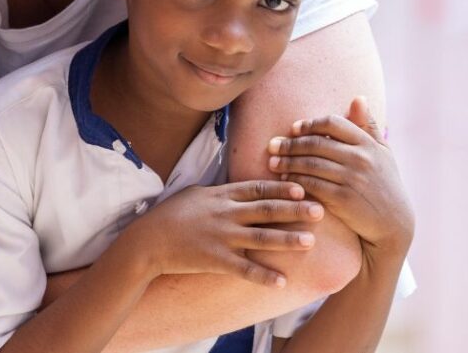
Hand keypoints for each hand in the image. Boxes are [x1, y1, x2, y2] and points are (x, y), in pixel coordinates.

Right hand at [128, 180, 324, 287]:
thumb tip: (243, 186)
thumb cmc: (171, 214)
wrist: (148, 241)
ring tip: (310, 241)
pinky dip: (263, 276)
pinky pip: (244, 269)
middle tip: (320, 210)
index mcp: (221, 195)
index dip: (281, 187)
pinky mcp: (215, 259)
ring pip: (260, 238)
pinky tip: (281, 281)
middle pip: (265, 210)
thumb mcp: (196, 193)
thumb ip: (222, 190)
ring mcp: (221, 237)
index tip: (303, 186)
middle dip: (294, 210)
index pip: (257, 188)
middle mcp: (225, 214)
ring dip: (286, 240)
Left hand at [267, 97, 414, 259]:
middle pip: (316, 143)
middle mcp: (361, 158)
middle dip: (290, 143)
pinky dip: (295, 180)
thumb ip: (368, 126)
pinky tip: (285, 179)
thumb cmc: (384, 184)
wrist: (394, 224)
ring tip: (273, 162)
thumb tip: (358, 98)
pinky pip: (311, 184)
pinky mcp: (343, 199)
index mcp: (368, 144)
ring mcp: (352, 179)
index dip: (309, 124)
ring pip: (310, 163)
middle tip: (272, 145)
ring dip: (287, 161)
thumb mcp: (383, 154)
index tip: (293, 128)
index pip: (332, 123)